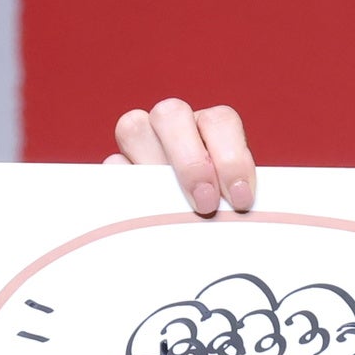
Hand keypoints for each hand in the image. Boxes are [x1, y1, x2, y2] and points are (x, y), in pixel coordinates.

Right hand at [110, 99, 256, 215]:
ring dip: (154, 166)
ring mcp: (141, 143)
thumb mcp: (236, 206)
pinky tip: (145, 211)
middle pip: (171, 114)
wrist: (194, 240)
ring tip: (171, 208)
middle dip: (191, 161)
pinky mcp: (118, 169)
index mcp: (210, 127)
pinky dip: (127, 184)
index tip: (241, 199)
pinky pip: (113, 165)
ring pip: (133, 128)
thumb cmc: (222, 215)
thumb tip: (241, 212)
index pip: (220, 121)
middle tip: (206, 203)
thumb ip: (237, 201)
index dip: (232, 158)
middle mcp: (174, 127)